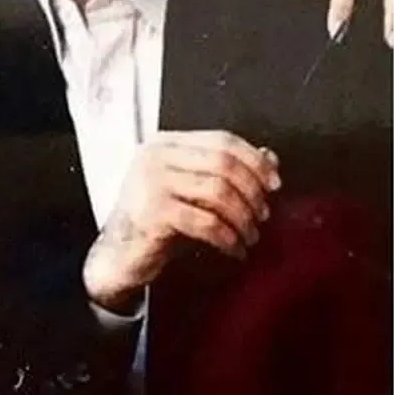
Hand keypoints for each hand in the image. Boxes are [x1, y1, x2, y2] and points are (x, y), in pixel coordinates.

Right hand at [82, 131, 281, 311]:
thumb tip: (269, 157)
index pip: (222, 140)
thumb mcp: (192, 190)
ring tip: (250, 235)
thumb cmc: (157, 221)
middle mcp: (154, 157)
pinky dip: (229, 238)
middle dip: (252, 191)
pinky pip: (207, 222)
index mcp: (164, 144)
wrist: (119, 255)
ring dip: (243, 218)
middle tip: (263, 214)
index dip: (254, 160)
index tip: (274, 184)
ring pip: (219, 192)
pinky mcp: (153, 213)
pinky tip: (235, 250)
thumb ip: (224, 170)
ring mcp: (151, 183)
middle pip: (223, 163)